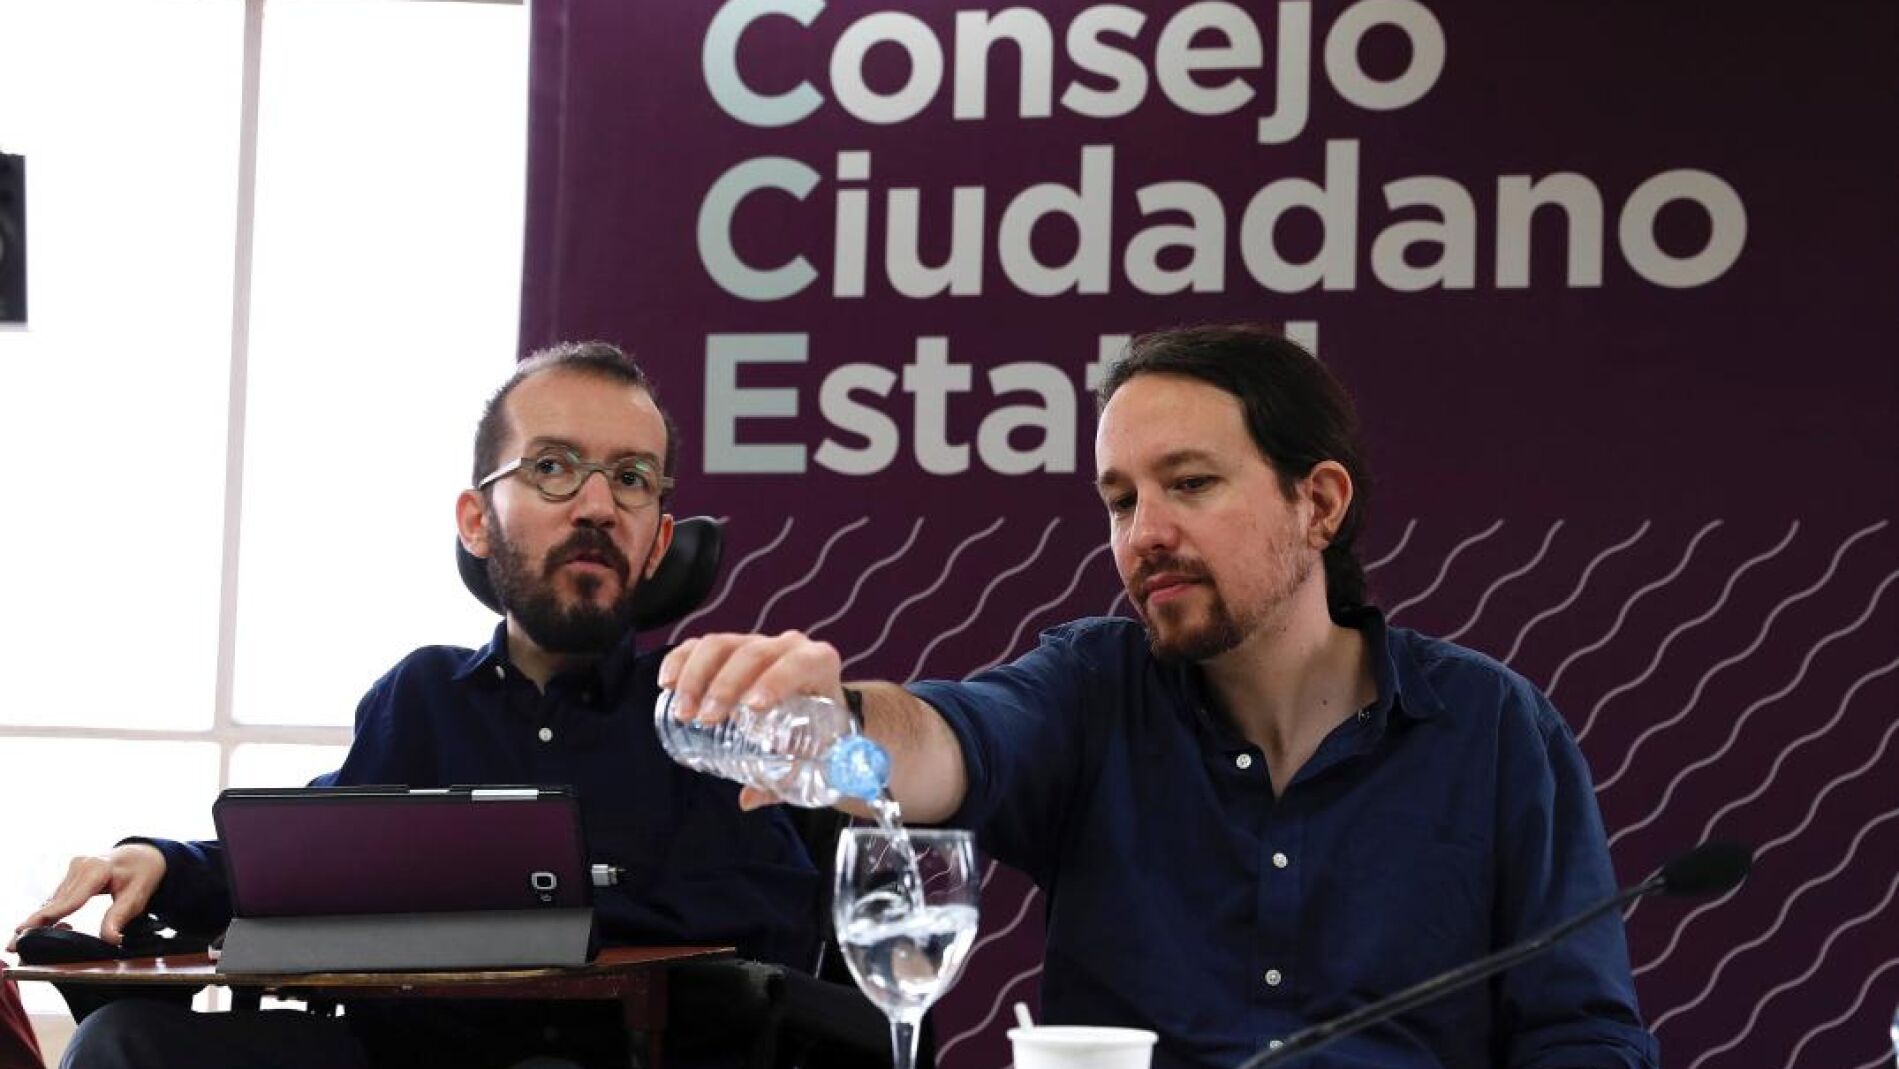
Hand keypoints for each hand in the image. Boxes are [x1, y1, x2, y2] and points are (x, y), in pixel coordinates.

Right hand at [6, 843, 166, 952]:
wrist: (143, 854)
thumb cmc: (142, 873)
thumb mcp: (138, 895)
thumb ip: (120, 917)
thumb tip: (111, 940)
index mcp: (97, 869)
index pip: (69, 899)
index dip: (45, 917)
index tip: (24, 930)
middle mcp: (81, 865)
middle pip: (54, 901)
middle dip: (34, 924)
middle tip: (12, 945)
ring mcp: (74, 867)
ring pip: (54, 900)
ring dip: (40, 921)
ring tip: (20, 942)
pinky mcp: (71, 873)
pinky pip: (58, 897)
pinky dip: (50, 913)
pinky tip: (41, 928)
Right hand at [659, 630, 846, 810]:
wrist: (820, 714)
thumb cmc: (820, 733)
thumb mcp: (814, 756)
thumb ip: (786, 777)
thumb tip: (749, 798)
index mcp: (817, 664)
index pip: (797, 663)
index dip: (775, 680)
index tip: (752, 707)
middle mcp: (787, 646)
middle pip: (751, 653)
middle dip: (724, 685)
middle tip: (705, 719)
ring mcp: (755, 643)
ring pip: (720, 645)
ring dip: (696, 676)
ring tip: (683, 711)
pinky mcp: (730, 648)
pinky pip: (700, 646)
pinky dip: (680, 661)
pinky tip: (667, 684)